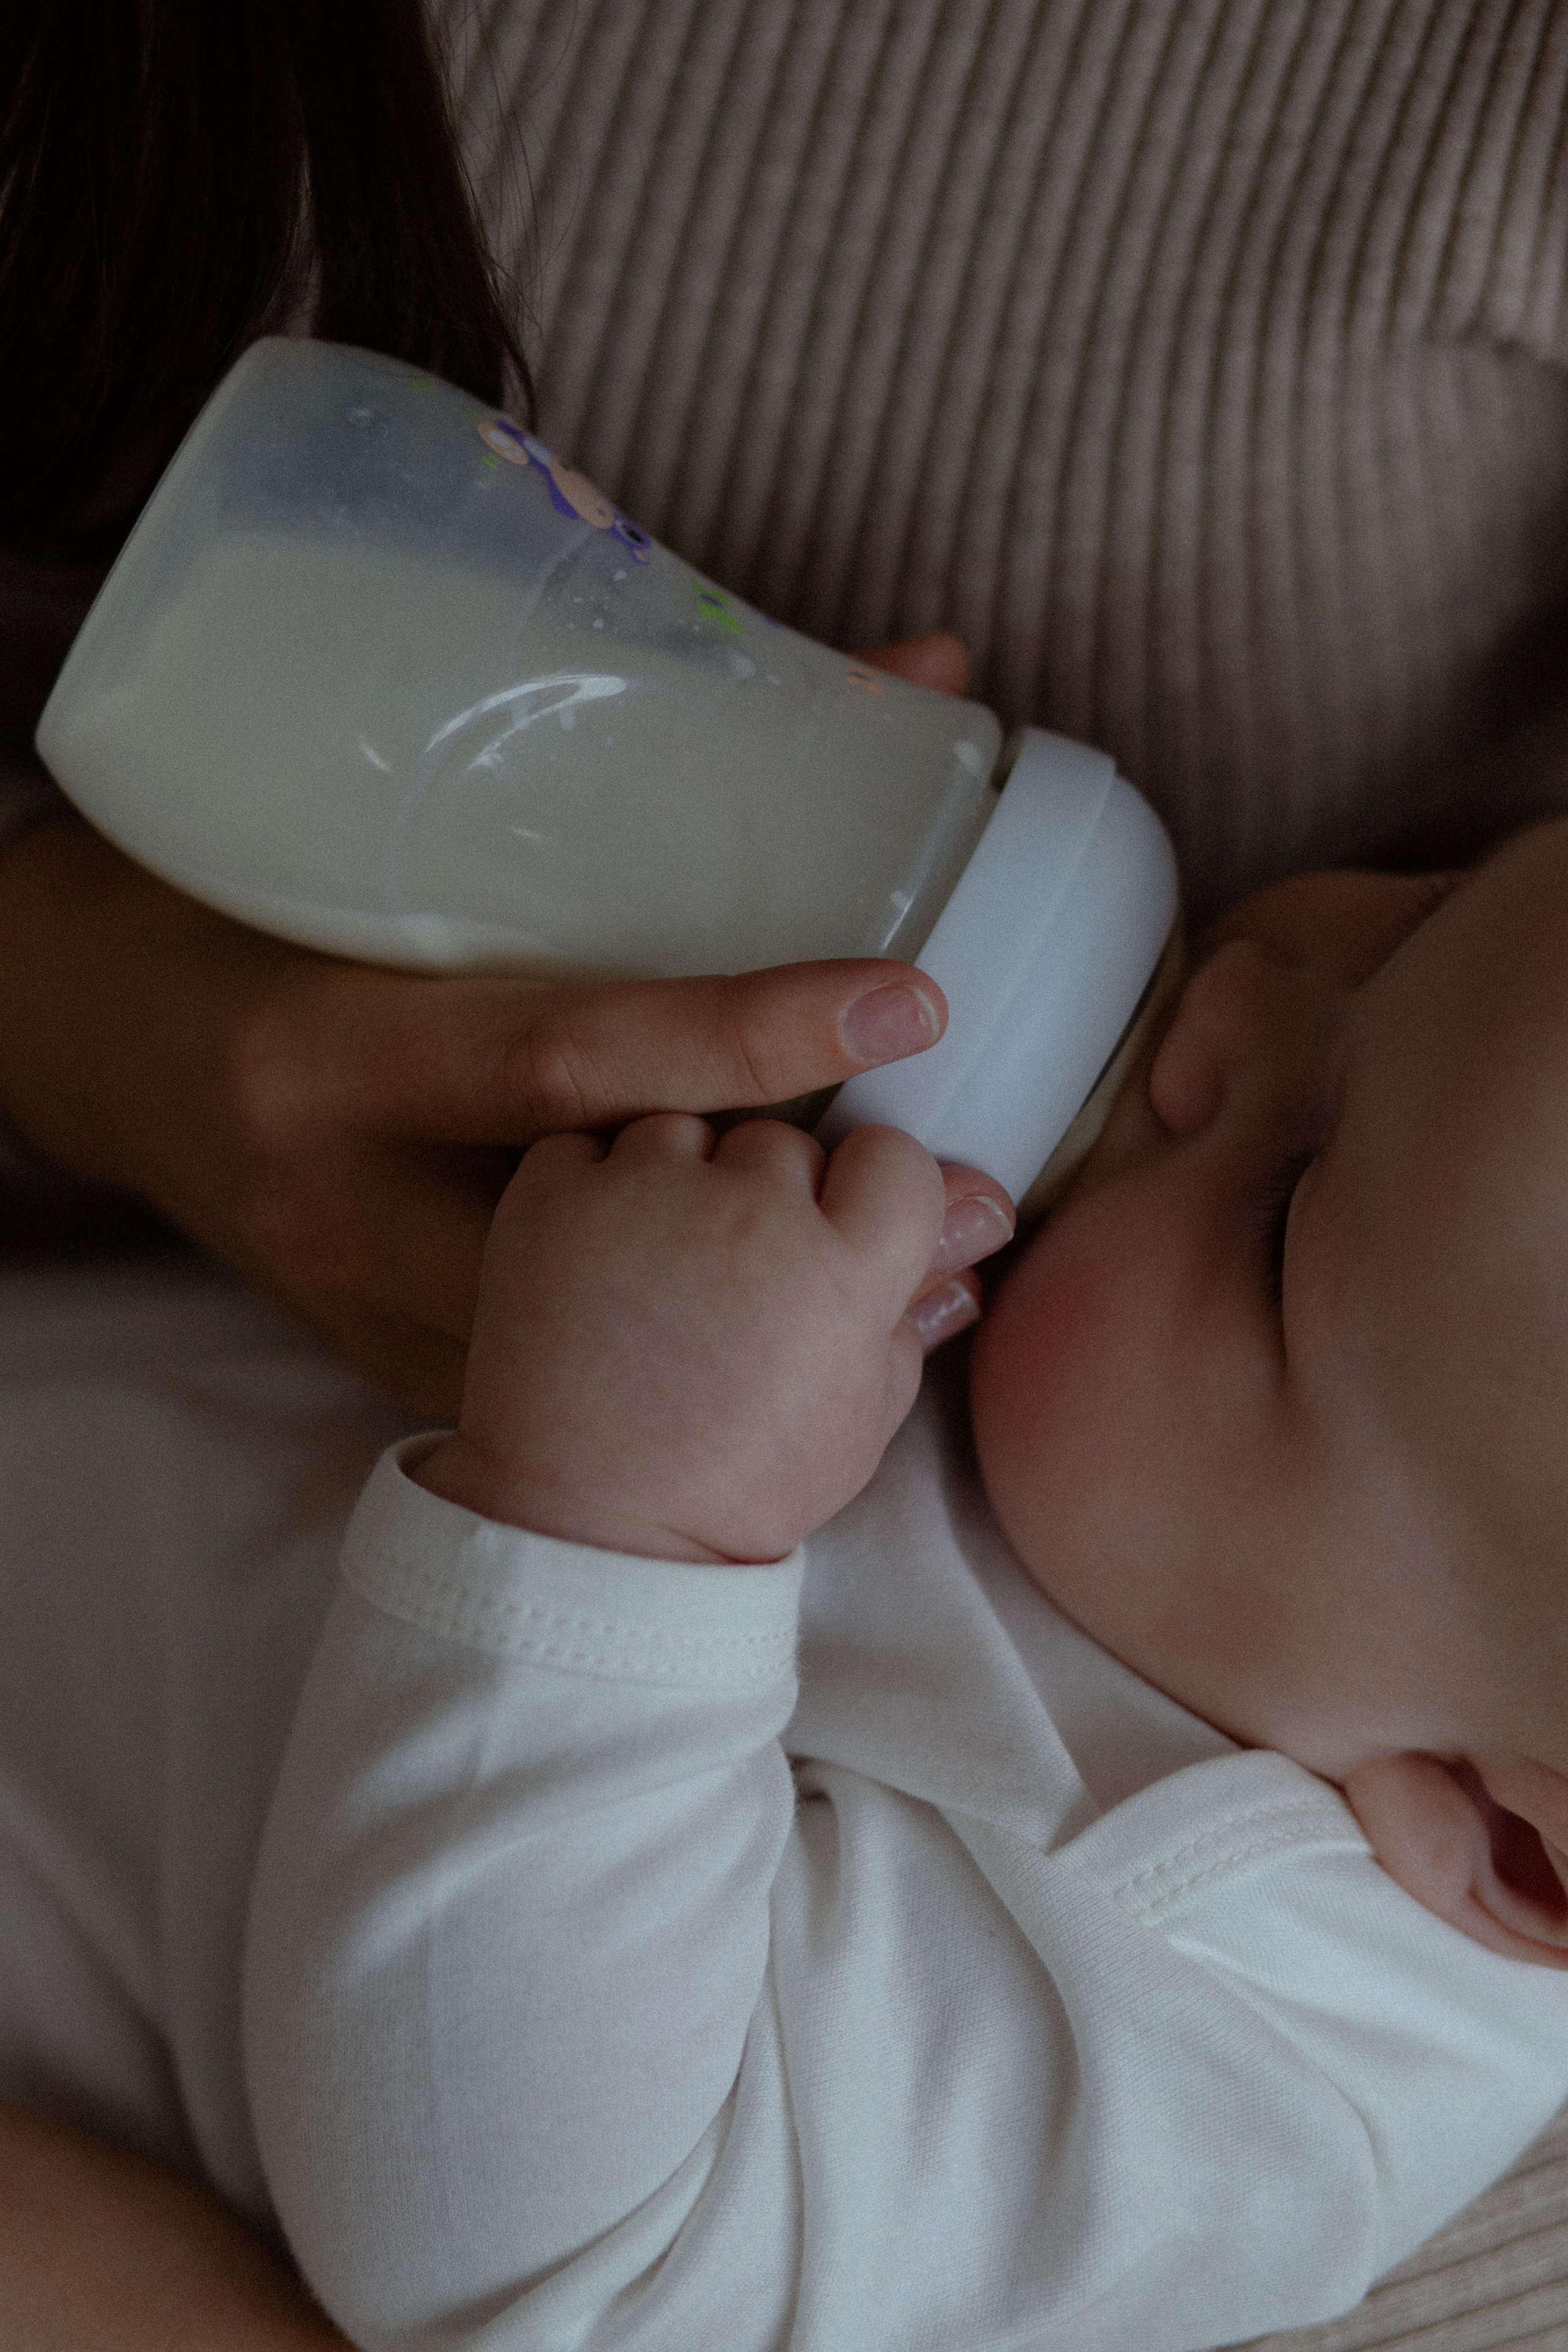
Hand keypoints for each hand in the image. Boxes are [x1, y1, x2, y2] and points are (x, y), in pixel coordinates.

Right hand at [0, 818, 948, 1413]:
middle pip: (600, 1242)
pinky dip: (692, 1370)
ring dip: (773, 1333)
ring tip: (944, 1296)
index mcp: (332, 1052)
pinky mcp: (388, 1357)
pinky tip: (809, 1351)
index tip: (909, 1002)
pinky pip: (565, 1390)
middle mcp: (346, 1204)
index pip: (560, 1054)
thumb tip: (894, 676)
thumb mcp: (369, 837)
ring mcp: (359, 1308)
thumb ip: (611, 776)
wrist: (85, 1039)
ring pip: (594, 1353)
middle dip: (796, 1239)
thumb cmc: (231, 909)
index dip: (743, 1034)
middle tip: (976, 1200)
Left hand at [416, 1116, 1010, 1560]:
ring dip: (678, 1182)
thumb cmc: (734, 1484)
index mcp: (839, 1272)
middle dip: (768, 1197)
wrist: (588, 1526)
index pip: (891, 1158)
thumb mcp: (859, 1416)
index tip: (835, 1236)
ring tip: (659, 1273)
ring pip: (687, 1131)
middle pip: (784, 1143)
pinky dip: (592, 1190)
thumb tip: (982, 1213)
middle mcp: (748, 1214)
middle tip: (734, 1281)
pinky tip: (597, 1262)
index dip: (868, 1195)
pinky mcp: (553, 1196)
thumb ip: (919, 1303)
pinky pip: (587, 1146)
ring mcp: (644, 1196)